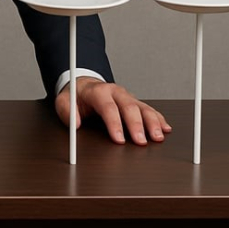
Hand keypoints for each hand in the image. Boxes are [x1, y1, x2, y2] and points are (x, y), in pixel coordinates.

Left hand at [54, 77, 170, 144]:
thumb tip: (75, 124)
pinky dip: (158, 118)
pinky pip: (149, 109)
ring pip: (143, 107)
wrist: (84, 85)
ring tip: (157, 137)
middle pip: (129, 107)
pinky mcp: (134, 102)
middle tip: (141, 142)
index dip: (114, 123)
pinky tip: (165, 128)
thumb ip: (67, 112)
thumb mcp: (63, 101)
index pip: (108, 107)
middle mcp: (115, 92)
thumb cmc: (75, 96)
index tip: (118, 139)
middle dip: (136, 125)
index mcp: (97, 91)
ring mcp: (127, 96)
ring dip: (152, 122)